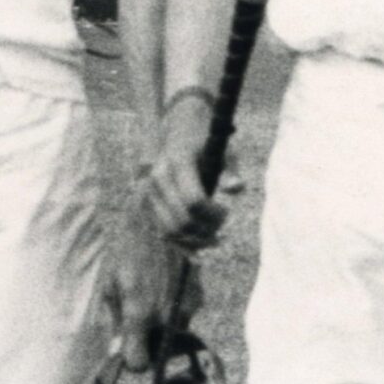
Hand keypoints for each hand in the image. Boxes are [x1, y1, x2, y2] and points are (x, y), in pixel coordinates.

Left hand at [102, 208, 181, 368]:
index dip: (133, 359)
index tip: (129, 350)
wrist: (159, 220)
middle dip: (149, 342)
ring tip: (152, 296)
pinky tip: (166, 286)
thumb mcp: (111, 284)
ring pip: (174, 333)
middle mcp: (166, 316)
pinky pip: (185, 315)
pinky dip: (175, 308)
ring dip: (163, 325)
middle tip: (139, 321)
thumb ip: (114, 320)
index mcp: (139, 314)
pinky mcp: (199, 296)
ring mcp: (186, 306)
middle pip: (159, 351)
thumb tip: (116, 352)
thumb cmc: (127, 250)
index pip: (139, 364)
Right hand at [140, 93, 228, 250]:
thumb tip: (236, 188)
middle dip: (206, 230)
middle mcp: (158, 178)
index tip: (228, 212)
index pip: (194, 201)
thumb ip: (230, 169)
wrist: (178, 127)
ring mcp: (149, 191)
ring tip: (216, 240)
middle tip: (224, 228)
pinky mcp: (147, 203)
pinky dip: (181, 246)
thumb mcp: (224, 149)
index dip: (214, 215)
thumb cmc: (206, 139)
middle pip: (181, 220)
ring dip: (195, 242)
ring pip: (169, 231)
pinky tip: (200, 255)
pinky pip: (163, 232)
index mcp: (177, 162)